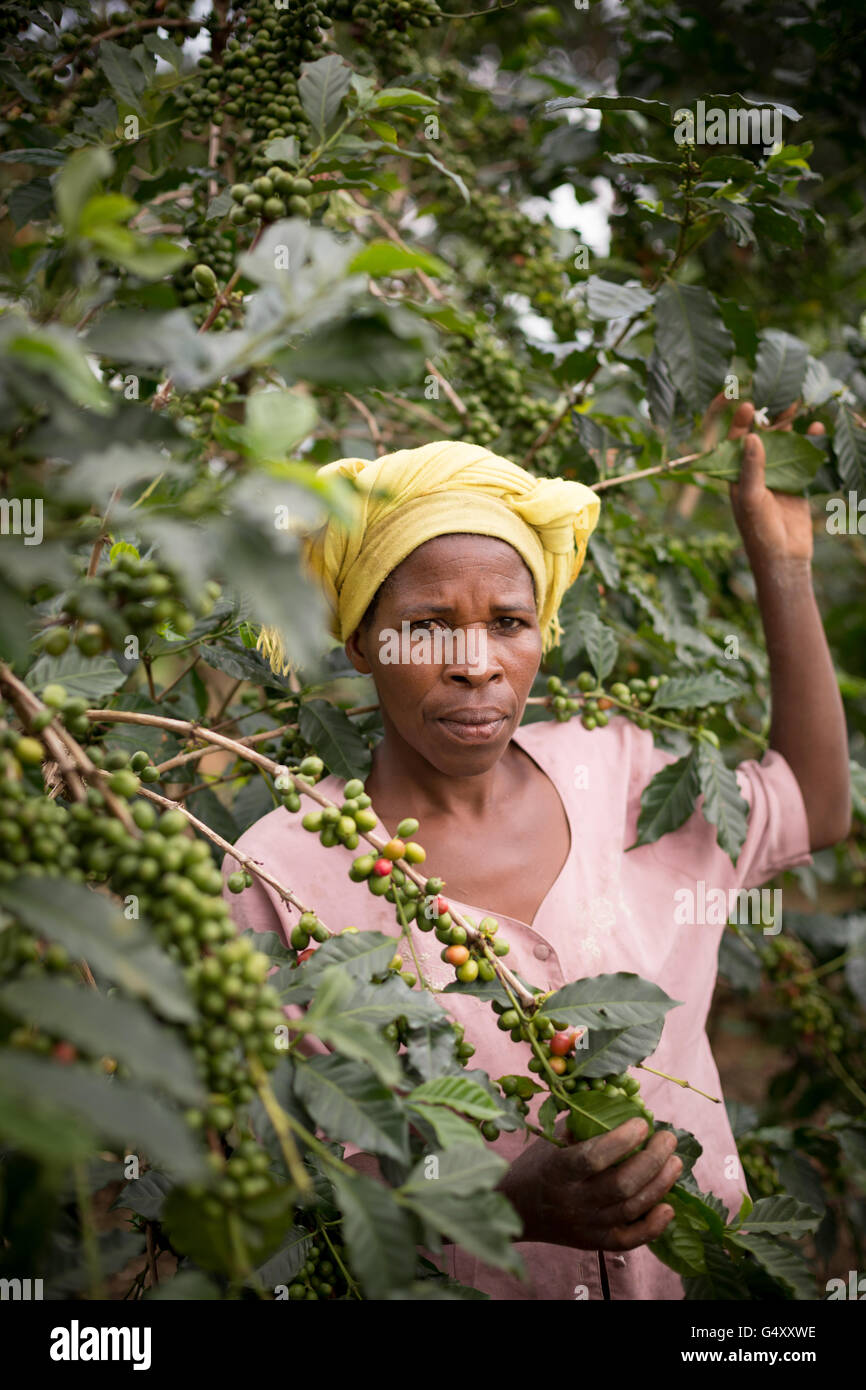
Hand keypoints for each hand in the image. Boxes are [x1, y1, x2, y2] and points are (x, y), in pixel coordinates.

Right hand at [500, 1117, 681, 1251]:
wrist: (518, 1210)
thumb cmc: (539, 1165)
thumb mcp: (552, 1140)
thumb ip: (583, 1124)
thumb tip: (623, 1103)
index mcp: (557, 1171)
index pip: (593, 1158)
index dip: (622, 1140)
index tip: (642, 1123)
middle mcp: (572, 1202)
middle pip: (621, 1185)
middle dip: (652, 1159)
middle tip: (667, 1139)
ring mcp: (585, 1226)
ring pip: (631, 1208)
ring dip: (660, 1184)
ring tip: (675, 1162)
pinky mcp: (595, 1243)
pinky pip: (630, 1240)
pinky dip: (653, 1226)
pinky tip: (669, 1207)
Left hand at [703, 396, 824, 568]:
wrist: (784, 557)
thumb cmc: (759, 530)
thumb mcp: (752, 498)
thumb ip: (752, 468)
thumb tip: (750, 436)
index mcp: (736, 477)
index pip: (735, 444)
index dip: (740, 424)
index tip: (747, 404)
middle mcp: (755, 473)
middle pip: (762, 440)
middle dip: (770, 419)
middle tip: (782, 399)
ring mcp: (777, 477)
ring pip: (784, 446)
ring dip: (791, 428)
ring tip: (799, 406)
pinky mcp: (797, 483)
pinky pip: (803, 459)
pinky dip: (809, 443)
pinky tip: (816, 428)